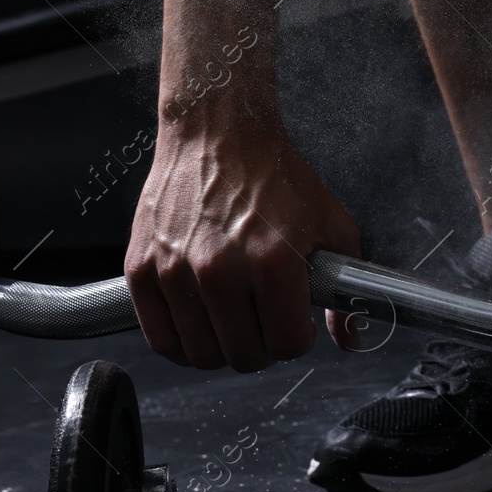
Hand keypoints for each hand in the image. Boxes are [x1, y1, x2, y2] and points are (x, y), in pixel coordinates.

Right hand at [125, 121, 358, 371]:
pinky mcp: (142, 269)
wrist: (217, 133)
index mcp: (274, 261)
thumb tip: (348, 339)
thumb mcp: (331, 224)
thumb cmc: (275, 176)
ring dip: (223, 346)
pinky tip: (201, 324)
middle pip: (244, 357)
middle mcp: (221, 269)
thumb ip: (343, 287)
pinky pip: (161, 339)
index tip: (295, 322)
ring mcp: (176, 271)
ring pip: (202, 355)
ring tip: (234, 318)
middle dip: (263, 346)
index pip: (286, 345)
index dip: (297, 338)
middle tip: (264, 320)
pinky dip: (183, 343)